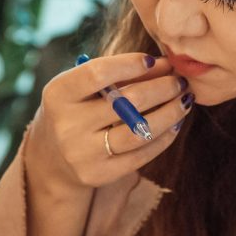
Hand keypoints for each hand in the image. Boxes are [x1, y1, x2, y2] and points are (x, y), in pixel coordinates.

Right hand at [25, 53, 191, 198]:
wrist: (51, 156)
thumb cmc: (74, 108)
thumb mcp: (81, 87)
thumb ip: (114, 74)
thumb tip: (163, 65)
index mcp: (58, 94)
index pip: (98, 74)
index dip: (130, 64)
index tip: (155, 60)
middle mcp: (66, 125)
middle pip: (126, 102)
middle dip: (162, 87)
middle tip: (180, 80)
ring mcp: (82, 154)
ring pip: (139, 131)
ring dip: (169, 113)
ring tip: (184, 100)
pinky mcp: (98, 174)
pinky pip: (141, 155)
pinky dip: (163, 137)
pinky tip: (174, 123)